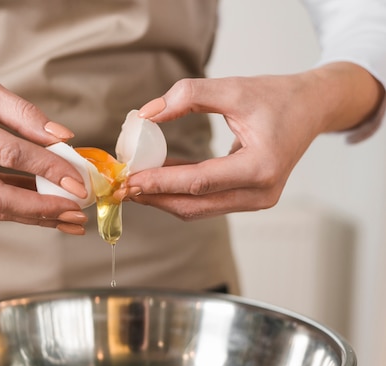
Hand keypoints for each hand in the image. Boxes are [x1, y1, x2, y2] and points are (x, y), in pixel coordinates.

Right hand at [0, 61, 88, 233]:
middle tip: (77, 213)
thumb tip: (63, 138)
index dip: (46, 168)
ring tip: (69, 220)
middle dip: (42, 210)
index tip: (77, 179)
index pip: (7, 153)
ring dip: (34, 217)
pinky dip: (19, 209)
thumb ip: (24, 113)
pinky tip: (46, 211)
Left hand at [120, 62, 383, 219]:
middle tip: (123, 188)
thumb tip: (145, 115)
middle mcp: (262, 192)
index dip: (160, 182)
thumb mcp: (232, 87)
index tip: (129, 179)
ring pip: (199, 209)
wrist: (312, 108)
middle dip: (155, 197)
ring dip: (164, 198)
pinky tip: (157, 179)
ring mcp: (258, 200)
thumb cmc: (277, 97)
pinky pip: (207, 201)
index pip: (199, 182)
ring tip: (134, 183)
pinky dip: (180, 192)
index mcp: (262, 167)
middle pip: (195, 205)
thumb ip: (187, 96)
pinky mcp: (251, 199)